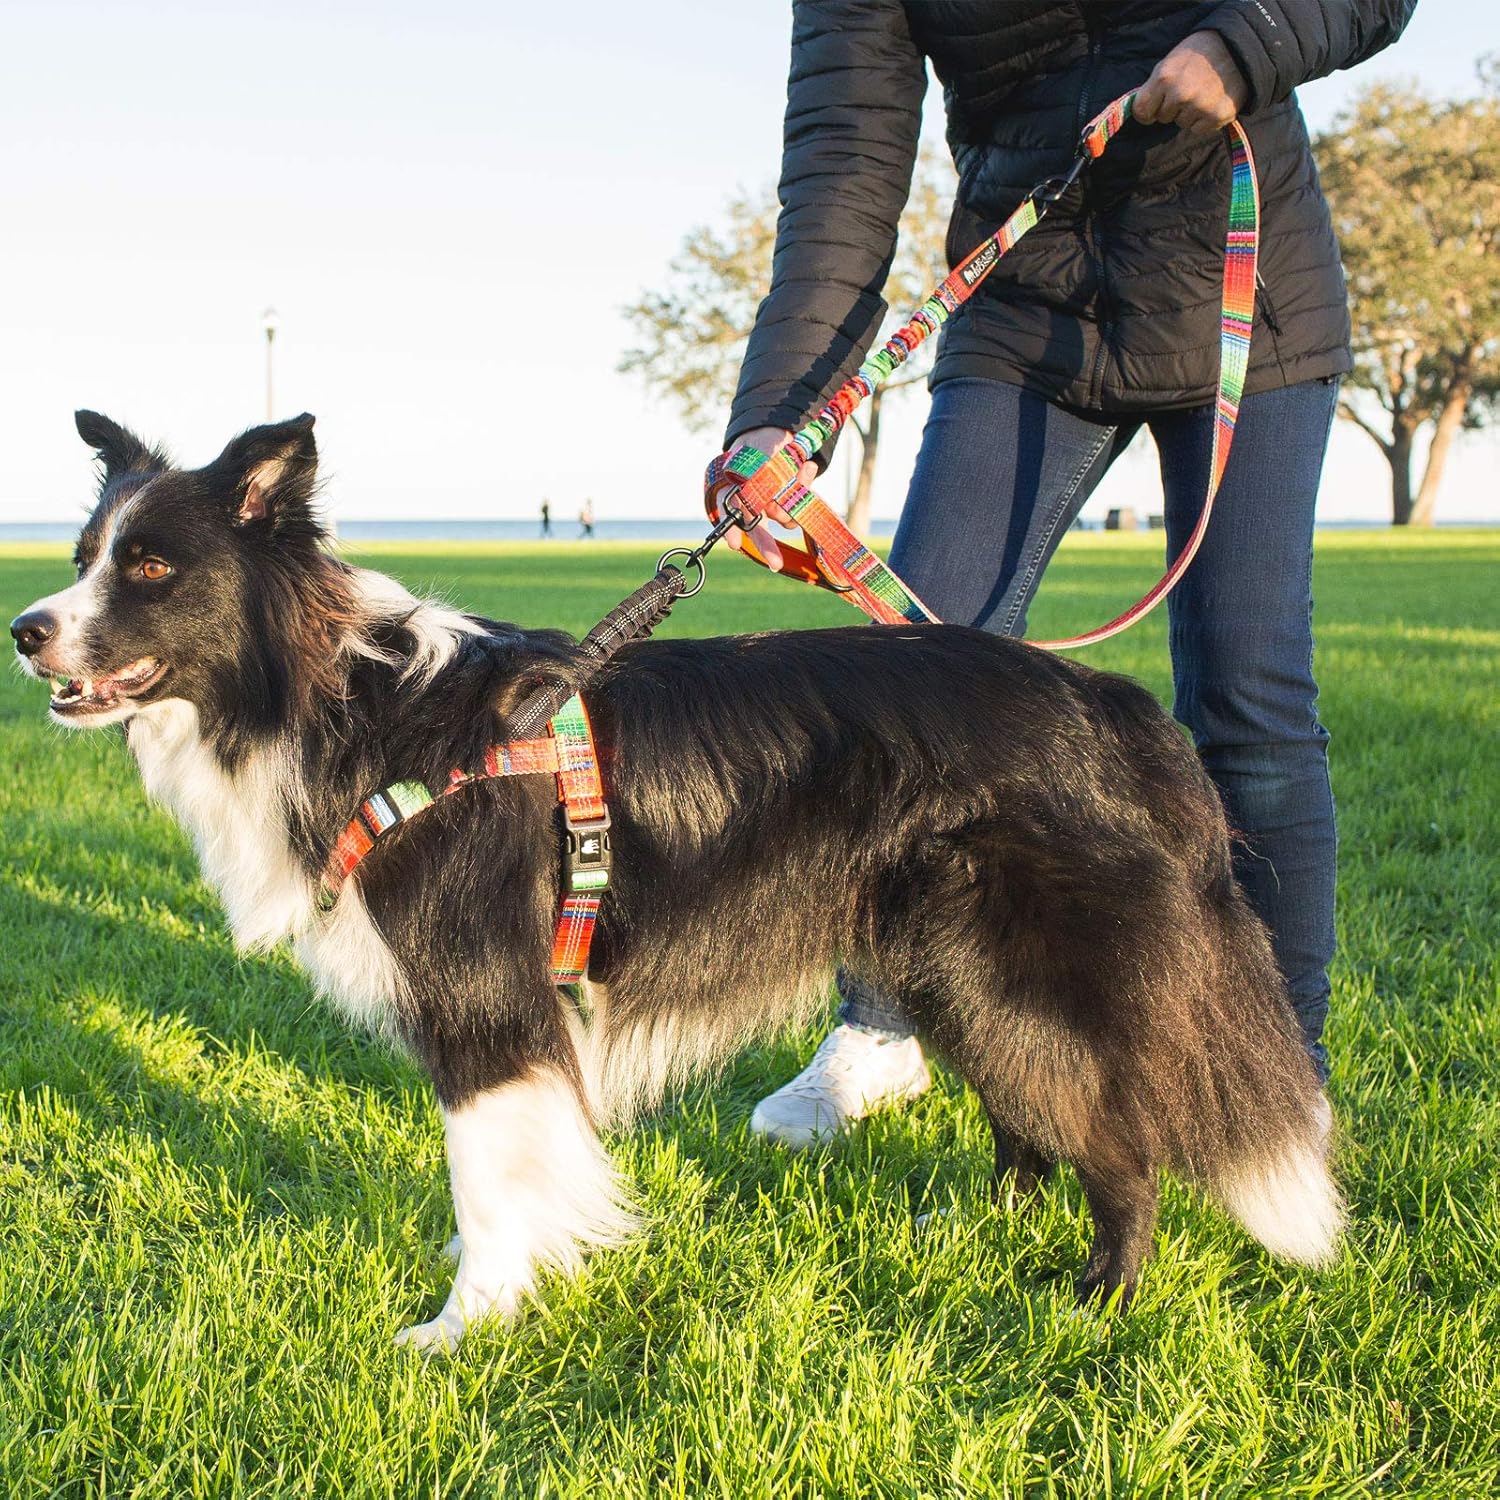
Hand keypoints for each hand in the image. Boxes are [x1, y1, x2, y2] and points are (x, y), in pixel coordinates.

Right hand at [720, 426, 818, 570]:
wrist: (777, 435)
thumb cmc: (761, 442)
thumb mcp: (759, 446)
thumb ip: (762, 463)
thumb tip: (768, 486)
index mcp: (732, 488)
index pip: (727, 510)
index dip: (731, 529)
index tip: (734, 543)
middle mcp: (749, 501)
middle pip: (755, 528)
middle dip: (765, 545)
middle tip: (775, 564)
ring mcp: (769, 504)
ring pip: (782, 517)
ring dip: (796, 500)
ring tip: (803, 467)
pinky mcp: (787, 504)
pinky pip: (798, 508)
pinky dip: (805, 490)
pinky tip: (807, 467)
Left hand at [1133, 31, 1248, 135]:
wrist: (1239, 47)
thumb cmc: (1200, 53)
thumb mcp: (1171, 61)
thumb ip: (1155, 86)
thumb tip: (1141, 110)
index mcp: (1165, 78)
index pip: (1141, 111)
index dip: (1147, 111)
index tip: (1153, 108)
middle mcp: (1180, 94)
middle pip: (1162, 118)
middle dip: (1171, 107)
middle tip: (1188, 89)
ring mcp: (1199, 106)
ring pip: (1181, 123)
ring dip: (1189, 113)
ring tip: (1203, 93)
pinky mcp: (1217, 117)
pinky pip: (1198, 129)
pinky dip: (1203, 119)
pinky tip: (1212, 102)